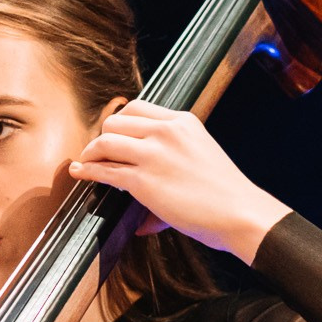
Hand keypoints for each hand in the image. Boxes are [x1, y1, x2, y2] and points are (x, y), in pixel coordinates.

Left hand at [65, 101, 290, 262]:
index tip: (115, 135)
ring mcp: (153, 154)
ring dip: (91, 153)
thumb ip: (174, 159)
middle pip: (115, 121)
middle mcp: (166, 131)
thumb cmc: (226, 194)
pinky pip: (104, 170)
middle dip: (103, 136)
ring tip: (87, 163)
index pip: (138, 108)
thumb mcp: (201, 157)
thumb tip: (152, 185)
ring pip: (105, 141)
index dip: (120, 122)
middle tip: (99, 152)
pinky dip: (89, 171)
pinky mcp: (143, 180)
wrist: (240, 213)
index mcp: (182, 121)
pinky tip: (82, 174)